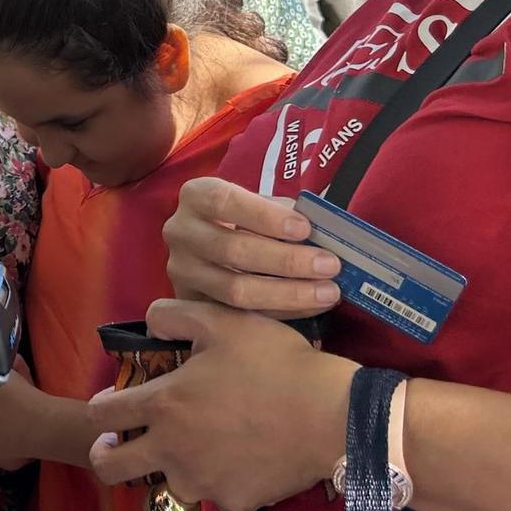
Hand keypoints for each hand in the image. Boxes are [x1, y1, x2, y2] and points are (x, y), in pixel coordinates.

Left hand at [87, 298, 356, 510]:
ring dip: (173, 466)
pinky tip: (242, 458)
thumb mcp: (224, 322)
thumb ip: (176, 315)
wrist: (332, 416)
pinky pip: (215, 493)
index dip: (100, 409)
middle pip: (111, 468)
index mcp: (164, 405)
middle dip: (106, 455)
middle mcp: (173, 451)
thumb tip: (149, 321)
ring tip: (199, 446)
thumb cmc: (276, 363)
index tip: (108, 407)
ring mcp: (203, 482)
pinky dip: (220, 478)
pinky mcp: (234, 502)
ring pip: (167, 482)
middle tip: (120, 445)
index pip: (103, 415)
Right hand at [164, 176, 340, 316]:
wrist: (212, 242)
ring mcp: (182, 271)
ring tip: (328, 292)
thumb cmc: (244, 218)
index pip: (224, 201)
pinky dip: (280, 312)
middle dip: (286, 260)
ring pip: (234, 289)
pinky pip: (239, 314)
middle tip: (329, 265)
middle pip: (232, 249)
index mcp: (196, 196)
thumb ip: (282, 212)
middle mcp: (181, 232)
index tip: (304, 228)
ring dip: (287, 293)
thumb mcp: (257, 203)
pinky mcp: (191, 303)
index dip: (265, 216)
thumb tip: (323, 231)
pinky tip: (310, 307)